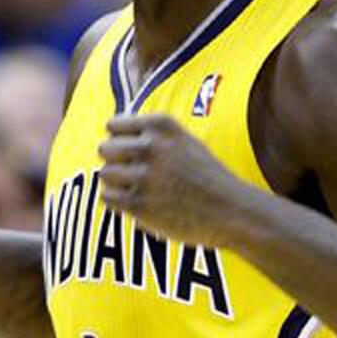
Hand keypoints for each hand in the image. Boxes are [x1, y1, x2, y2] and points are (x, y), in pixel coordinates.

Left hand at [98, 114, 243, 247]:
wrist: (232, 211)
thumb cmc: (206, 176)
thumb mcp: (183, 141)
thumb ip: (149, 135)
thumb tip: (111, 137)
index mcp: (161, 126)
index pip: (113, 126)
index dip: (120, 141)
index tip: (133, 154)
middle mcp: (151, 146)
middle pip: (105, 149)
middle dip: (115, 162)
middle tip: (134, 175)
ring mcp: (145, 176)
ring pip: (105, 174)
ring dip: (116, 184)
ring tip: (138, 190)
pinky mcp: (139, 205)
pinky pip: (107, 197)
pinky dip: (117, 202)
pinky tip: (136, 204)